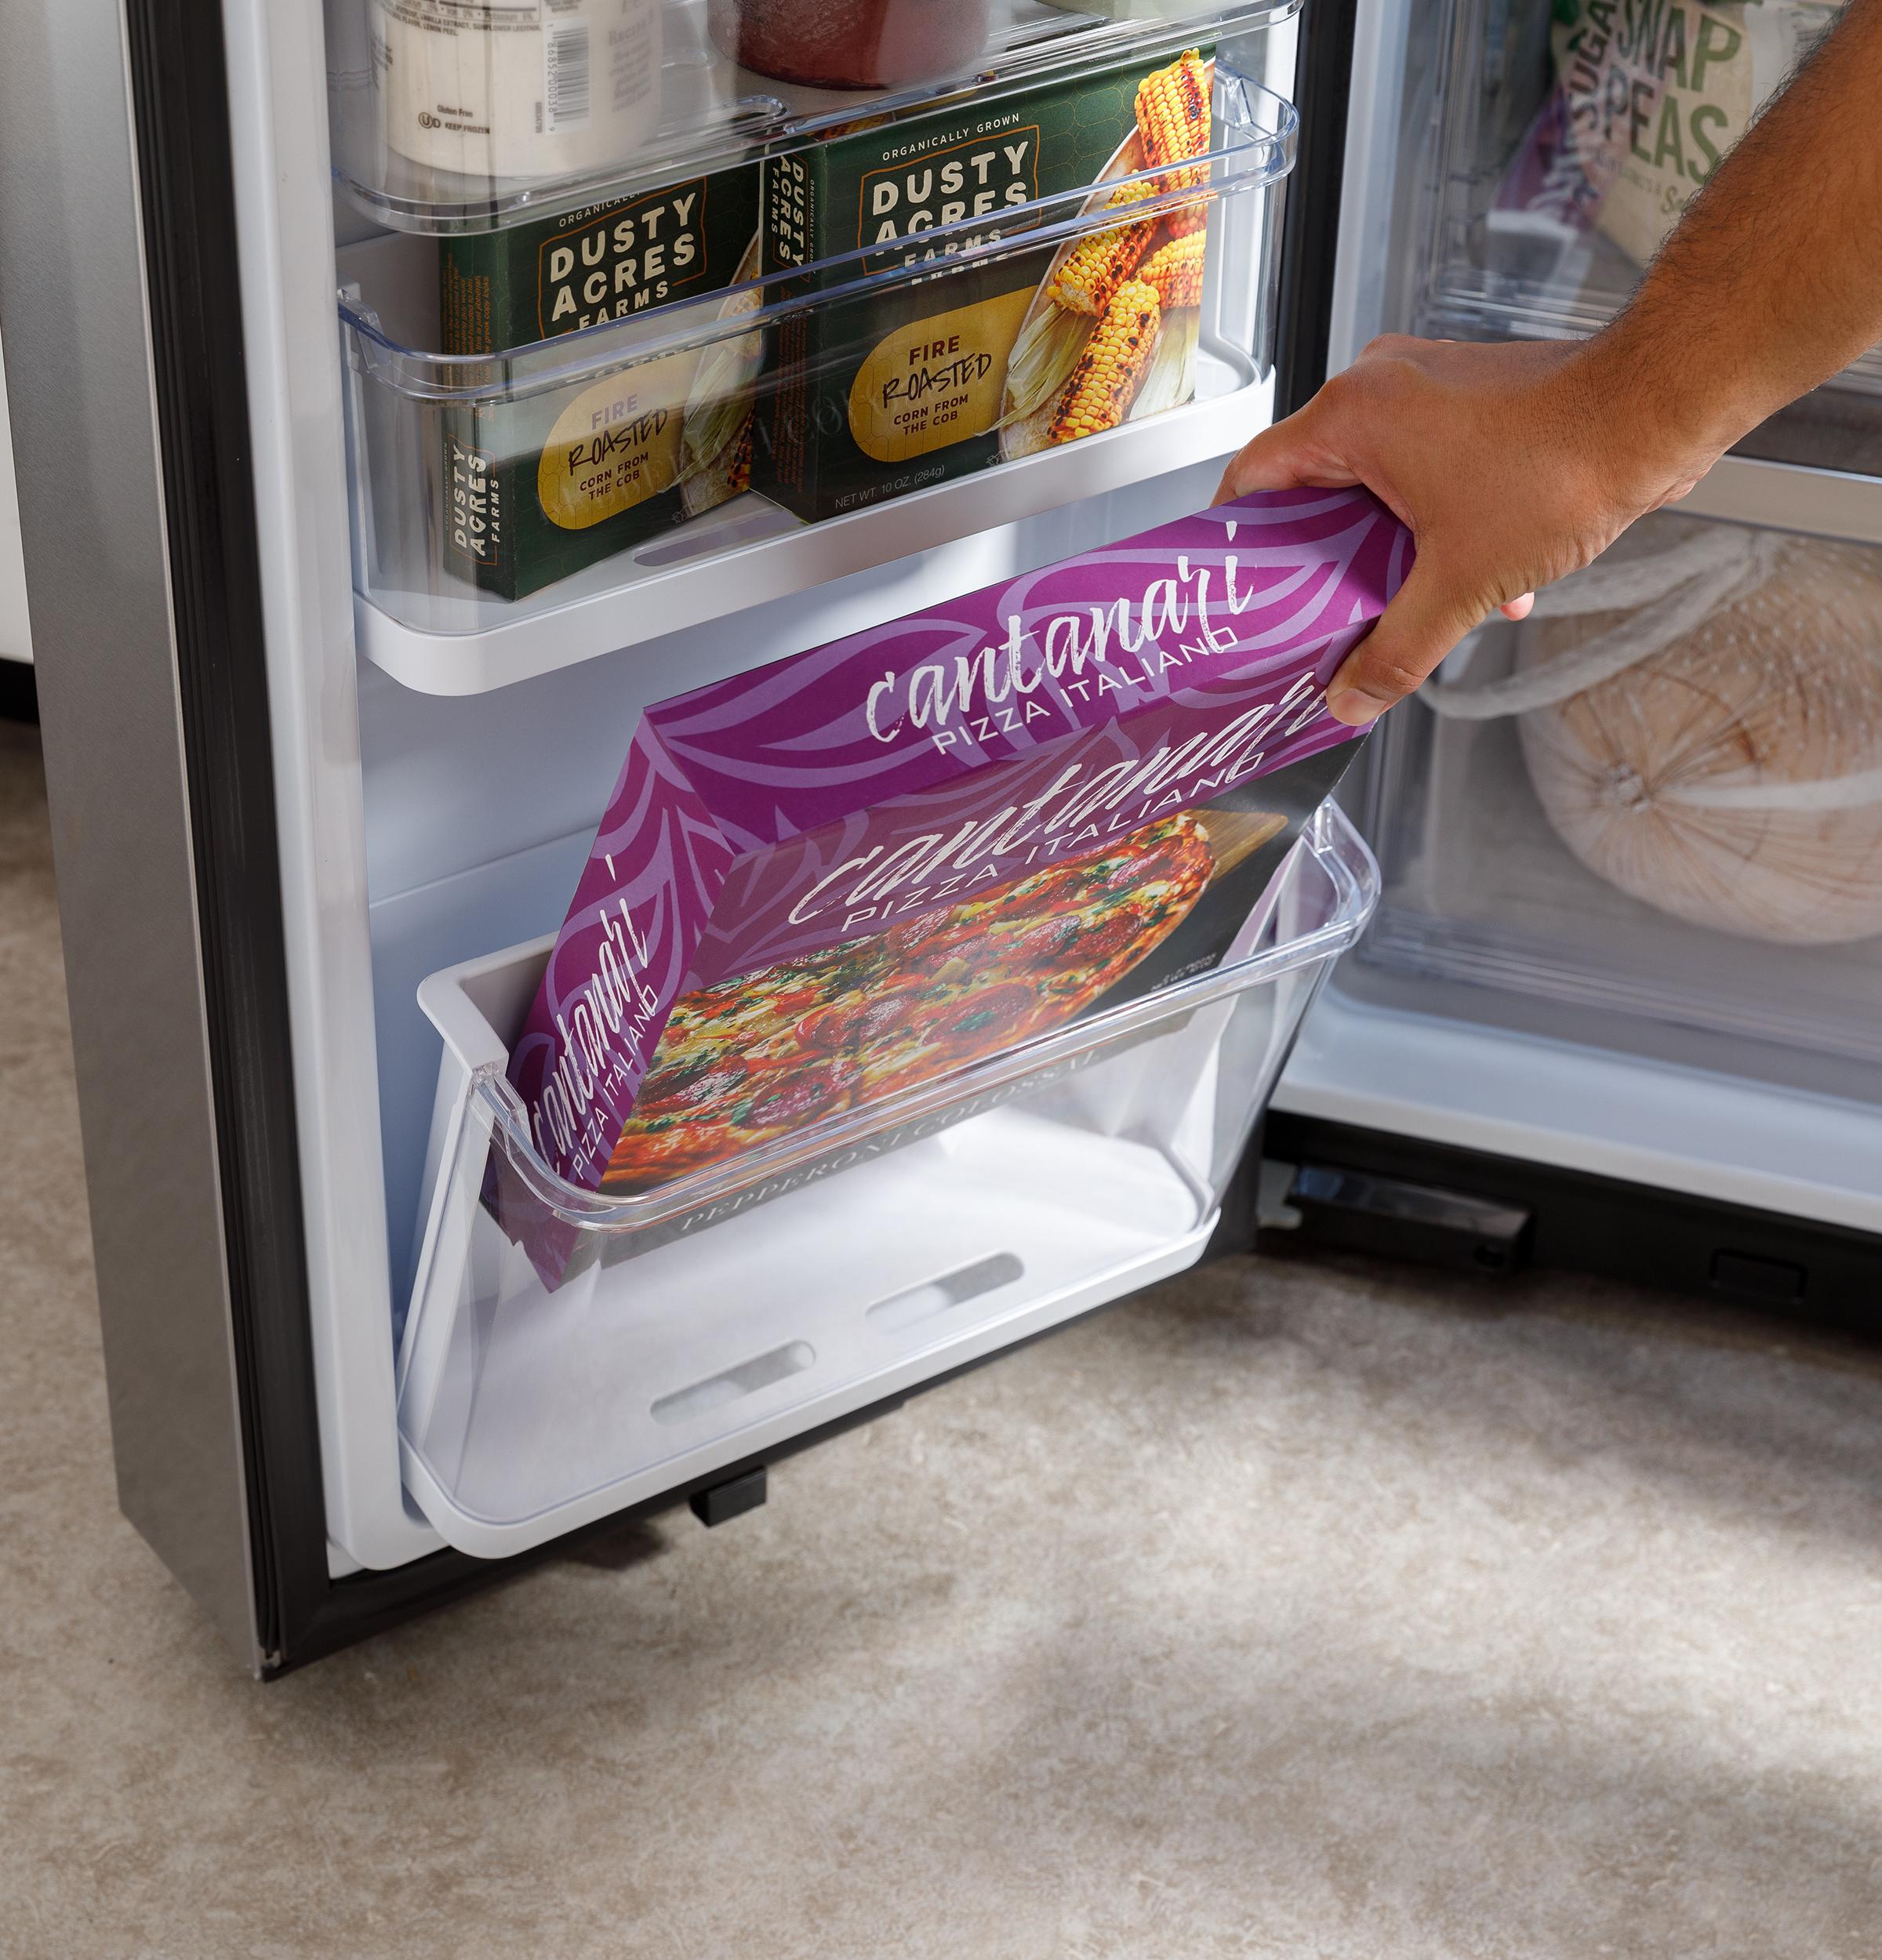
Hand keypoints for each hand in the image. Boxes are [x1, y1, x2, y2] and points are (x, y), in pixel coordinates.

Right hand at [1214, 337, 1713, 723]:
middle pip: (1315, 486)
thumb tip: (1353, 698)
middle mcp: (1381, 388)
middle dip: (1329, 560)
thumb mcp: (1461, 583)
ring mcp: (1428, 388)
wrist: (1658, 409)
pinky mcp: (1471, 400)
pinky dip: (1440, 526)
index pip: (1253, 476)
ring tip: (1414, 603)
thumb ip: (1395, 651)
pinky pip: (1426, 471)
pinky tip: (1483, 579)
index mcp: (1353, 416)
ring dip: (1394, 550)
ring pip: (1377, 484)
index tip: (1238, 587)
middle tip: (1322, 613)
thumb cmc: (1565, 460)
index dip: (1237, 538)